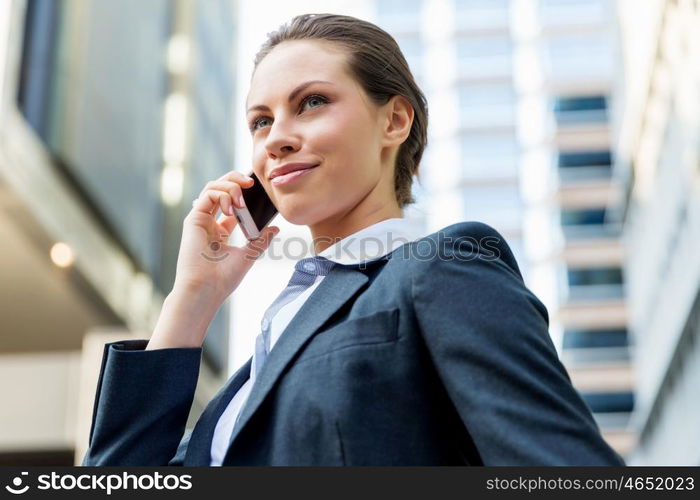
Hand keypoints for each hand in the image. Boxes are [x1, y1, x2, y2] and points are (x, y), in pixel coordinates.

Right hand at [173, 169, 278, 301]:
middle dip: (236, 180)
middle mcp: (209, 222)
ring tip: (243, 199)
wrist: (207, 289)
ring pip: (212, 187)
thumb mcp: (249, 255)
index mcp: (221, 231)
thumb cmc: (224, 278)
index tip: (258, 189)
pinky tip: (233, 208)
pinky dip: (223, 194)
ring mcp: (201, 220)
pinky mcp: (194, 219)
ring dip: (230, 185)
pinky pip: (207, 194)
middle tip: (252, 182)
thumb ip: (260, 240)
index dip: (244, 192)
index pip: (232, 203)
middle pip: (220, 189)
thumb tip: (275, 229)